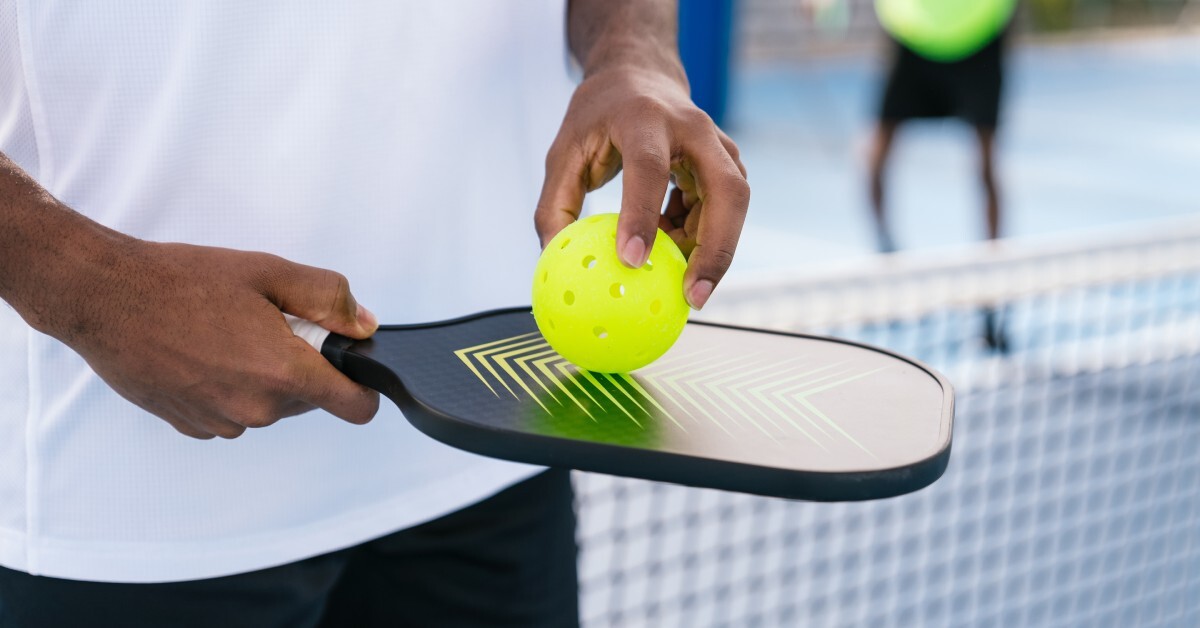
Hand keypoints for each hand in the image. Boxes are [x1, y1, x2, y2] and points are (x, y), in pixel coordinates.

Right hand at [31, 239, 379, 438]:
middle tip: (267, 327)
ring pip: (268, 407)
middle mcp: (255, 408)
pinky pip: (231, 412)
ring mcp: (221, 421)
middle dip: (301, 367)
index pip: (354, 408)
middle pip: (309, 401)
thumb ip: (328, 299)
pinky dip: (228, 388)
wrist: (106, 297)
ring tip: (227, 335)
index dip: (362, 389)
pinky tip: (203, 354)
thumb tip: (363, 325)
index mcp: (283, 372)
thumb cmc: (182, 281)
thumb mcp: (269, 272)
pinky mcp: (191, 426)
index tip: (352, 370)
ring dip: (261, 378)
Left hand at [535, 65, 748, 309]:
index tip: (631, 260)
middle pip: (727, 190)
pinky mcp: (727, 162)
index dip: (642, 216)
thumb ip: (555, 205)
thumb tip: (552, 261)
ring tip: (680, 283)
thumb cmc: (598, 116)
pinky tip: (673, 250)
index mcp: (644, 118)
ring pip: (734, 204)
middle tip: (694, 297)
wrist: (640, 74)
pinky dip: (702, 237)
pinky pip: (723, 209)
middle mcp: (692, 128)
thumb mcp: (564, 151)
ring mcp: (718, 144)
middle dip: (717, 248)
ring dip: (711, 248)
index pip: (649, 169)